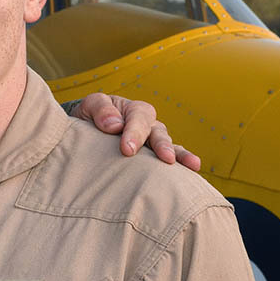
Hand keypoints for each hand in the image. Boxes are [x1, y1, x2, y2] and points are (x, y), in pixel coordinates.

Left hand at [74, 93, 200, 171]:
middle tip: (166, 158)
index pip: (138, 118)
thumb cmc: (90, 117)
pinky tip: (192, 174)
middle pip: (158, 133)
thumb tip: (114, 125)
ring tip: (193, 165)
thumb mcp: (90, 106)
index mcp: (134, 111)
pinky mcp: (153, 159)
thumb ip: (100, 109)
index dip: (134, 132)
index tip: (127, 149)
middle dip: (162, 145)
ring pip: (170, 147)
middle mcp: (148, 126)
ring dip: (180, 155)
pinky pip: (170, 161)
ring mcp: (153, 143)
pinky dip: (181, 166)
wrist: (86, 131)